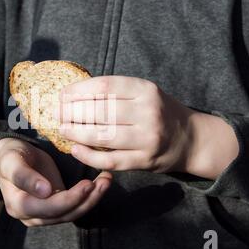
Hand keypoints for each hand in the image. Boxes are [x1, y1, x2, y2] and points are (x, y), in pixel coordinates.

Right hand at [0, 138, 112, 225]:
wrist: (11, 156)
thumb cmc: (10, 156)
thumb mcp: (12, 161)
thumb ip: (24, 176)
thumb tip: (44, 191)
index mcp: (18, 206)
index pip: (48, 208)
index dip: (69, 199)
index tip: (87, 184)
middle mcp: (31, 216)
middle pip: (64, 214)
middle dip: (87, 199)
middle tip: (104, 181)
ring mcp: (45, 214)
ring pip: (73, 213)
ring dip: (93, 198)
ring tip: (107, 180)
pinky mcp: (56, 207)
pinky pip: (75, 206)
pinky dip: (90, 196)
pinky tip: (101, 183)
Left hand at [56, 76, 238, 178]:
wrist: (191, 139)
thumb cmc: (160, 112)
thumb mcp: (145, 93)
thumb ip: (117, 92)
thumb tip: (75, 93)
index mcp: (146, 90)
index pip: (104, 86)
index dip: (78, 90)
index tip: (62, 95)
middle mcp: (148, 112)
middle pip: (100, 110)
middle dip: (72, 111)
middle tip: (56, 113)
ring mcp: (148, 138)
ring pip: (103, 135)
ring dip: (76, 132)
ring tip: (62, 129)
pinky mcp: (145, 161)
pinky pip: (110, 160)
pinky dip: (89, 156)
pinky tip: (75, 150)